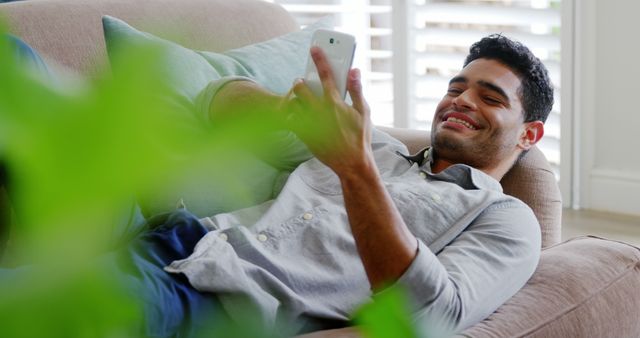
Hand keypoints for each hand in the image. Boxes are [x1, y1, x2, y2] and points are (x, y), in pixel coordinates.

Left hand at [285, 47, 372, 173]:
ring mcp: (310, 124)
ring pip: (293, 104)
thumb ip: (357, 90)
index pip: (325, 74)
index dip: (320, 59)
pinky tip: (298, 115)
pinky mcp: (304, 136)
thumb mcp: (363, 112)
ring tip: (300, 99)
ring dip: (295, 98)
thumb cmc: (360, 138)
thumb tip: (354, 71)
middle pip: (301, 88)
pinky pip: (292, 121)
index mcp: (335, 103)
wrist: (351, 163)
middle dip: (300, 81)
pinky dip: (293, 115)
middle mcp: (319, 112)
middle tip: (303, 81)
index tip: (314, 49)